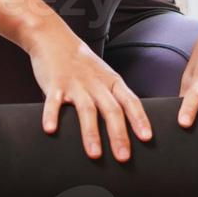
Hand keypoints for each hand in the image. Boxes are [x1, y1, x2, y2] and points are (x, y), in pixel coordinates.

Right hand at [26, 20, 153, 161]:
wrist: (56, 39)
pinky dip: (52, 115)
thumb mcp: (105, 77)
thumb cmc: (83, 65)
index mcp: (112, 82)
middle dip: (119, 135)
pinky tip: (50, 130)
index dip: (140, 120)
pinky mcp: (54, 84)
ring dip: (91, 133)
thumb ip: (114, 98)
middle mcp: (97, 84)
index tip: (147, 138)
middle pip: (112, 110)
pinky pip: (53, 102)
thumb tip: (127, 127)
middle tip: (124, 157)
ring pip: (87, 110)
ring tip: (94, 154)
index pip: (131, 102)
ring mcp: (76, 84)